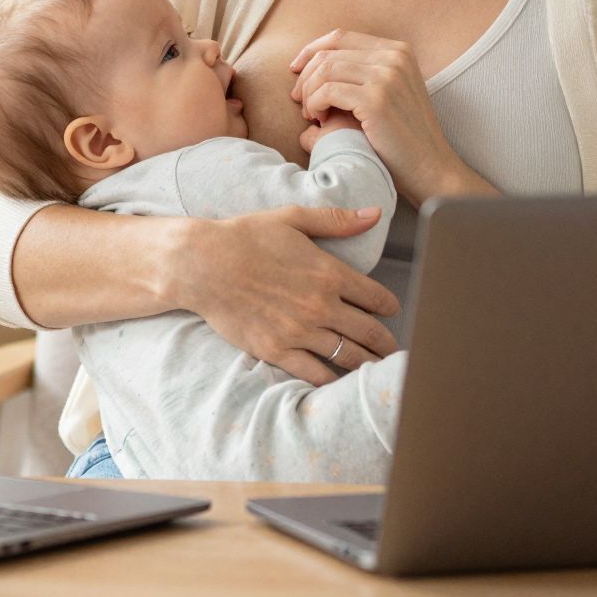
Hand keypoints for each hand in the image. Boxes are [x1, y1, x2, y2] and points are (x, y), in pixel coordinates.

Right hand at [179, 206, 401, 386]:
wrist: (202, 264)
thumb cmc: (246, 236)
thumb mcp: (293, 219)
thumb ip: (337, 220)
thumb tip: (375, 214)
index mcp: (330, 273)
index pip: (377, 297)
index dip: (389, 306)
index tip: (391, 311)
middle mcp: (321, 306)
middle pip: (369, 332)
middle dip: (386, 343)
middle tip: (393, 351)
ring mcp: (299, 331)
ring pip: (347, 356)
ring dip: (367, 364)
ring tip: (376, 370)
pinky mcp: (276, 350)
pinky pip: (314, 373)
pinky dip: (331, 381)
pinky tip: (339, 382)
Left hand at [289, 30, 469, 205]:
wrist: (430, 167)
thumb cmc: (404, 137)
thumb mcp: (391, 92)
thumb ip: (364, 73)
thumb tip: (316, 65)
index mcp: (398, 50)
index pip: (340, 37)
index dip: (311, 51)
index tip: (296, 71)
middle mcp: (394, 57)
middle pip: (328, 53)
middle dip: (306, 77)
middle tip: (300, 102)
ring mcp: (386, 76)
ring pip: (324, 70)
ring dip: (309, 93)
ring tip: (312, 115)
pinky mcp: (376, 99)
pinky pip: (327, 91)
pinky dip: (315, 104)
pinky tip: (319, 121)